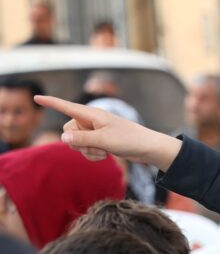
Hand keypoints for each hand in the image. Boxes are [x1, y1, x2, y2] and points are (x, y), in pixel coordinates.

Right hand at [33, 95, 181, 171]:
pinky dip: (93, 156)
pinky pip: (85, 150)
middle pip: (68, 131)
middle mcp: (91, 121)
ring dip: (88, 151)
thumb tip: (62, 136)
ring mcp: (95, 132)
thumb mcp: (104, 140)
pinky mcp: (99, 142)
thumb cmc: (129, 140)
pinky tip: (106, 156)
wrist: (148, 149)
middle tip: (98, 146)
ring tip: (106, 151)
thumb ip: (82, 139)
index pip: (66, 107)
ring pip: (76, 143)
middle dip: (79, 143)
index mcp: (92, 114)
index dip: (51, 103)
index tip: (36, 97)